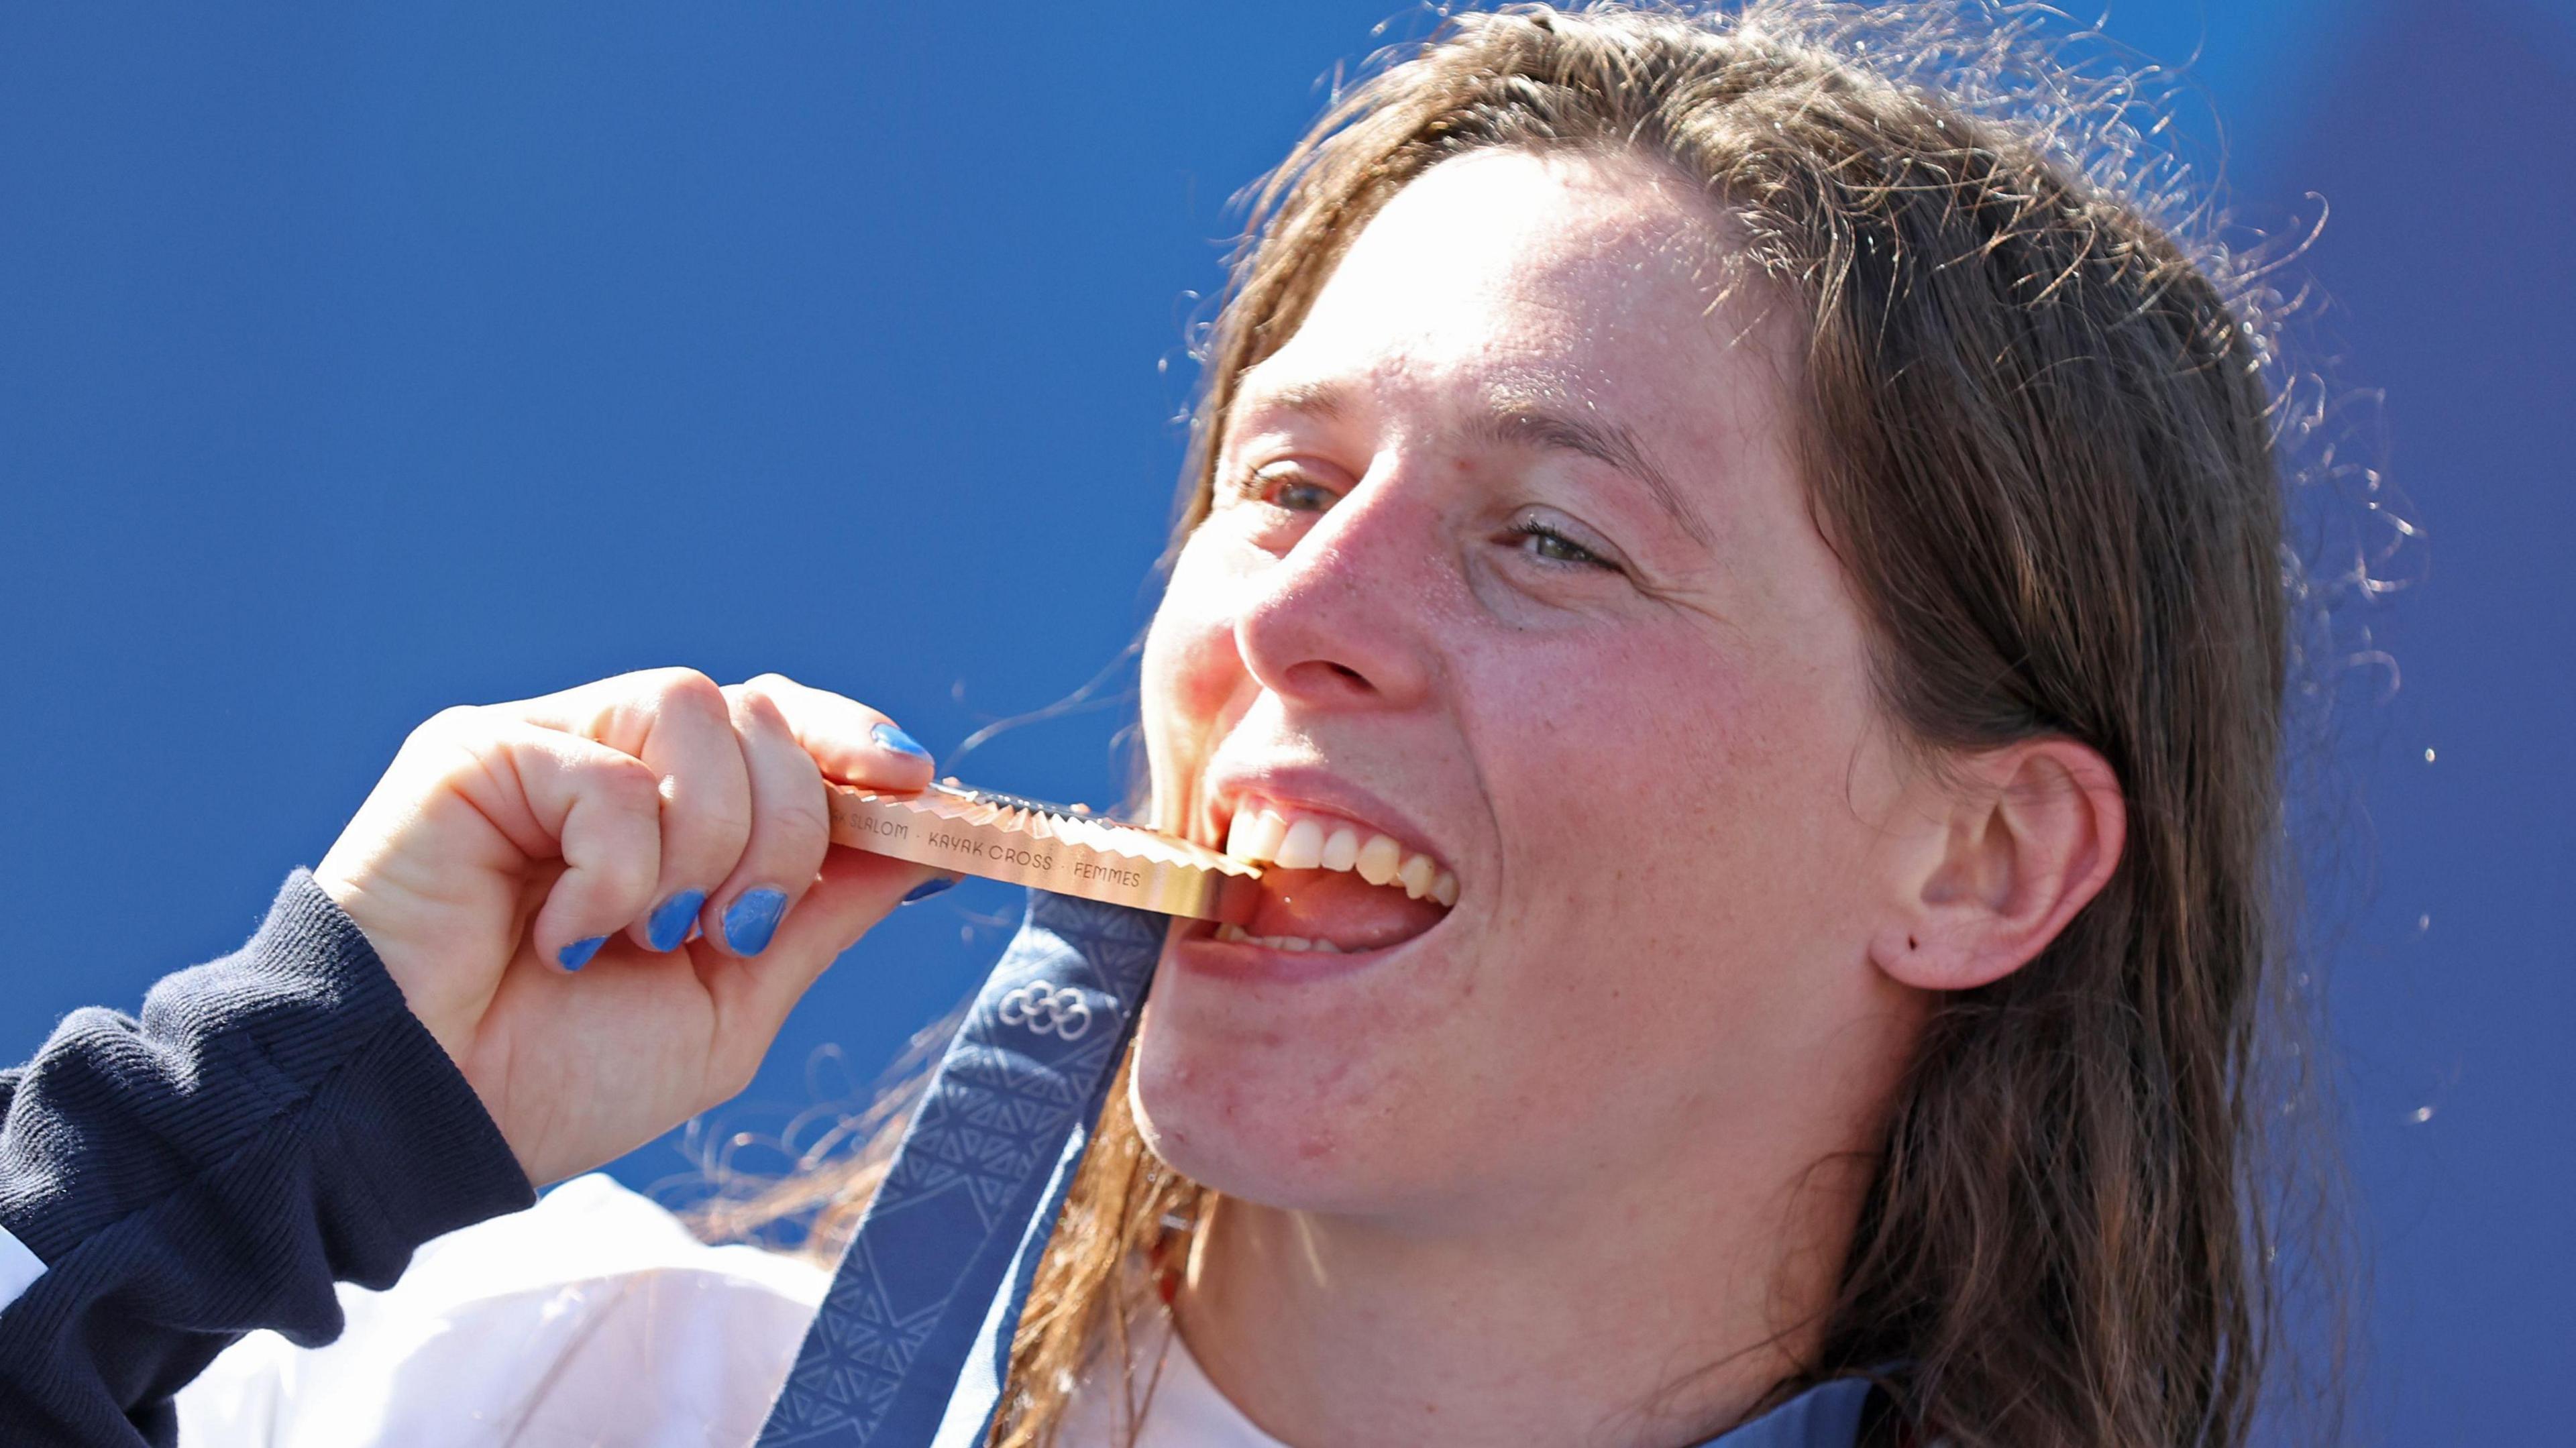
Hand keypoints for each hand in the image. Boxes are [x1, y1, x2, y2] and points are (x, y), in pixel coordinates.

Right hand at [314, 668, 946, 1184]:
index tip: (919, 787)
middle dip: (785, 831)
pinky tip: (562, 940)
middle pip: (760, 713)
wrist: (427, 1125)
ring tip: (646, 935)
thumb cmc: (559, 1074)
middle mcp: (610, 760)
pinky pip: (609, 774)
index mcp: (673, 811)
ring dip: (707, 847)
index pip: (781, 722)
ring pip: (695, 712)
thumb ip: (821, 910)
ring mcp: (542, 746)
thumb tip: (927, 840)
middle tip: (731, 933)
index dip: (855, 740)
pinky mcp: (474, 753)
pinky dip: (616, 873)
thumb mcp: (734, 999)